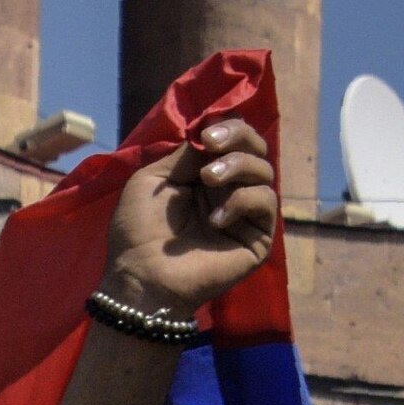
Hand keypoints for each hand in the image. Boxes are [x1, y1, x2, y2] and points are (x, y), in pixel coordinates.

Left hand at [106, 116, 276, 317]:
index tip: (208, 133)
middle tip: (212, 145)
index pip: (234, 140)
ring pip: (264, 171)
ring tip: (209, 180)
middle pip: (256, 148)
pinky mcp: (257, 237)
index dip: (229, 127)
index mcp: (204, 176)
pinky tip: (215, 219)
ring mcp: (245, 214)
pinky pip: (265, 202)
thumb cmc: (138, 231)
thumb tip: (210, 135)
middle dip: (239, 137)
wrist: (141, 277)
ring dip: (237, 167)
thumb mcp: (152, 180)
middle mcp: (228, 191)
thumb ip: (184, 154)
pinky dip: (242, 201)